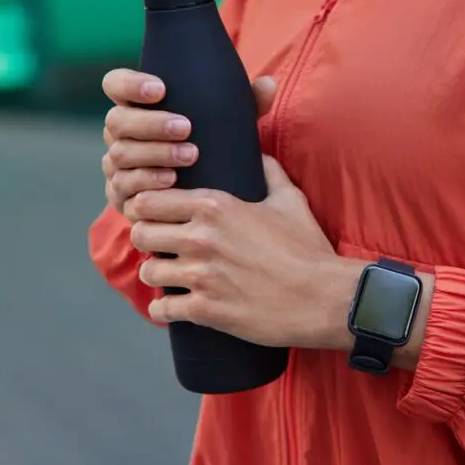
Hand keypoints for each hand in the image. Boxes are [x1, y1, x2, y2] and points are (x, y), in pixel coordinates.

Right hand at [101, 69, 277, 215]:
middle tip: (186, 127)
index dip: (131, 84)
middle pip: (117, 121)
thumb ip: (249, 103)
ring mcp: (117, 166)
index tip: (161, 89)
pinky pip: (123, 187)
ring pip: (120, 154)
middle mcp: (120, 135)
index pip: (116, 85)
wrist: (208, 200)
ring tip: (189, 156)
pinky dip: (147, 183)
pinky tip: (171, 182)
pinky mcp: (121, 196)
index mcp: (137, 108)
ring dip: (155, 154)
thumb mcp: (231, 125)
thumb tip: (269, 85)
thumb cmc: (216, 149)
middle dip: (151, 123)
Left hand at [127, 156, 361, 349]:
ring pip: (148, 271)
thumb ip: (270, 171)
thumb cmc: (308, 248)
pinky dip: (166, 309)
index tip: (156, 214)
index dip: (148, 206)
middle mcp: (200, 238)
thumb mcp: (291, 201)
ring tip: (170, 275)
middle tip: (161, 246)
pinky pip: (162, 309)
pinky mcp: (205, 310)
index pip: (150, 199)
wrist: (324, 297)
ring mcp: (201, 276)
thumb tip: (260, 153)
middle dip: (148, 239)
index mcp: (215, 206)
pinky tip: (176, 306)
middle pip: (140, 233)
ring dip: (157, 274)